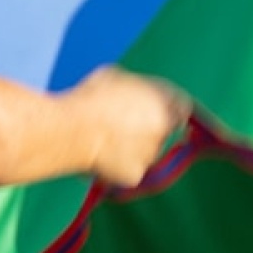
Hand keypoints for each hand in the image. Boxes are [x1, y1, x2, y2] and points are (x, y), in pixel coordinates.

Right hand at [68, 67, 191, 187]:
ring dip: (134, 150)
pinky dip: (119, 169)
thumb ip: (136, 89)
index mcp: (164, 99)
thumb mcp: (117, 79)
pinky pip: (130, 172)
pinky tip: (102, 159)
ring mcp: (152, 152)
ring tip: (106, 142)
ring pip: (147, 153)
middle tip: (123, 131)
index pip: (181, 107)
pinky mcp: (136, 174)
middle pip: (164, 132)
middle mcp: (165, 126)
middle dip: (149, 132)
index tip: (155, 115)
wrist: (71, 130)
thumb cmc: (88, 100)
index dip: (168, 111)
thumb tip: (136, 95)